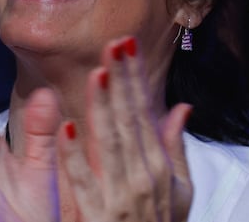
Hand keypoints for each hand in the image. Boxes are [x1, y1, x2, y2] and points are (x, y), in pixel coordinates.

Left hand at [58, 37, 192, 221]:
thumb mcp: (179, 193)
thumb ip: (176, 148)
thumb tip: (182, 107)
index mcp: (160, 166)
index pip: (145, 112)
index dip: (135, 78)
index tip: (125, 45)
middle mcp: (144, 177)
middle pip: (130, 120)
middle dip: (122, 80)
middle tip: (113, 43)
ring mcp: (122, 197)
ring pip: (111, 143)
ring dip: (104, 107)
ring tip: (98, 73)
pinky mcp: (99, 216)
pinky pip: (84, 182)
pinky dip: (76, 156)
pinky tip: (67, 126)